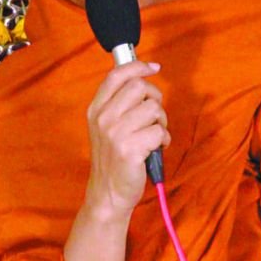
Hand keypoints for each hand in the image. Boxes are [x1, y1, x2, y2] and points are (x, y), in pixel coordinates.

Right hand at [84, 60, 168, 217]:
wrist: (108, 193)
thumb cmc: (114, 159)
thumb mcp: (107, 126)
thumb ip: (120, 102)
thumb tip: (143, 73)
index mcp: (96, 109)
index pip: (116, 75)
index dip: (138, 66)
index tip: (153, 68)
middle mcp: (103, 118)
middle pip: (140, 87)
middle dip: (155, 99)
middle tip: (153, 118)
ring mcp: (115, 133)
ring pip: (153, 108)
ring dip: (161, 122)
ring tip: (152, 137)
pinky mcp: (130, 149)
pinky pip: (159, 131)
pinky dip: (164, 140)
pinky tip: (154, 150)